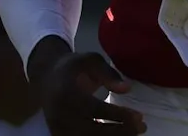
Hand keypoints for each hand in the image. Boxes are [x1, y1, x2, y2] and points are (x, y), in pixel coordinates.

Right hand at [30, 39, 145, 134]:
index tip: (139, 116)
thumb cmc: (72, 68)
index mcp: (65, 92)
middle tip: (141, 127)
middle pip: (93, 130)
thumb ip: (108, 72)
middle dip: (121, 131)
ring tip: (133, 133)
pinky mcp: (59, 135)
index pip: (95, 109)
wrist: (46, 76)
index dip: (118, 115)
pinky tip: (117, 134)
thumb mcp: (89, 60)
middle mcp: (59, 113)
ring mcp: (58, 127)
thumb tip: (126, 88)